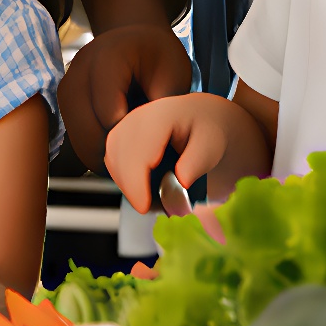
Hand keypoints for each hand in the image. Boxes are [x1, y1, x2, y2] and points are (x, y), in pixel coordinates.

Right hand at [56, 23, 191, 172]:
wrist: (134, 39)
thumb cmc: (158, 56)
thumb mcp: (174, 75)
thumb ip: (164, 109)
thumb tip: (158, 149)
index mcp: (108, 57)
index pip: (109, 112)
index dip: (130, 138)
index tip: (152, 151)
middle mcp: (78, 71)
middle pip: (87, 129)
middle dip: (115, 154)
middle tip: (143, 167)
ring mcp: (67, 87)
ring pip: (79, 138)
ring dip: (105, 155)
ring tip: (134, 160)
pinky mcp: (64, 102)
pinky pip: (76, 136)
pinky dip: (97, 149)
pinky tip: (121, 150)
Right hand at [104, 93, 243, 213]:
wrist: (203, 118)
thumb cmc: (208, 131)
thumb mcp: (211, 147)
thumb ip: (197, 164)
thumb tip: (180, 183)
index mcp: (161, 116)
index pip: (139, 152)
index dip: (136, 183)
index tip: (144, 208)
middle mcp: (137, 117)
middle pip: (120, 157)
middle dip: (131, 188)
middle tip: (152, 208)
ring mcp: (125, 125)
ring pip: (113, 160)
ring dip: (127, 184)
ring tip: (151, 198)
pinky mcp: (119, 137)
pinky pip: (113, 161)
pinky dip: (125, 179)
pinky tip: (143, 187)